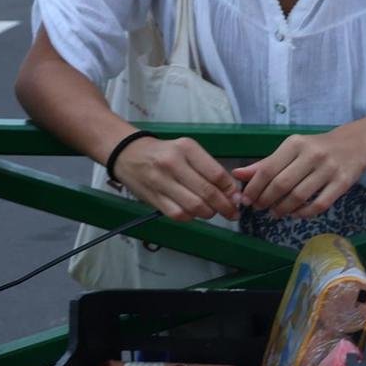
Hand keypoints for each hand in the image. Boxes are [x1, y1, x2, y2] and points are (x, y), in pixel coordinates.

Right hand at [114, 135, 241, 221]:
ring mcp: (161, 182)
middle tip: (233, 213)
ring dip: (209, 213)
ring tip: (213, 211)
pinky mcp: (153, 198)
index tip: (237, 198)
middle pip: (207, 193)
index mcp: (186, 148)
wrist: (128, 154)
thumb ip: (210, 169)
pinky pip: (178, 215)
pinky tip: (194, 213)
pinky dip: (191, 217)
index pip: (216, 174)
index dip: (231, 191)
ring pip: (194, 207)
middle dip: (225, 207)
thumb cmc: (164, 153)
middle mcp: (173, 164)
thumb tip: (232, 192)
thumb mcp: (188, 151)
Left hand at [232, 127, 365, 219]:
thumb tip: (238, 174)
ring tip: (275, 213)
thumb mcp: (291, 150)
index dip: (254, 188)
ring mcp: (328, 169)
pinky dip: (304, 213)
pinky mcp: (342, 183)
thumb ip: (266, 163)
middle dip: (266, 200)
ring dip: (283, 209)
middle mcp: (312, 155)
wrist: (355, 144)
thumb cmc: (317, 148)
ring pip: (299, 196)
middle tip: (260, 208)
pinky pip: (319, 204)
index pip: (268, 169)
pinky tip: (296, 214)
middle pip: (282, 184)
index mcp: (295, 144)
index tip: (246, 199)